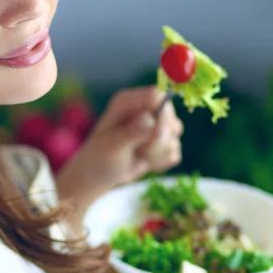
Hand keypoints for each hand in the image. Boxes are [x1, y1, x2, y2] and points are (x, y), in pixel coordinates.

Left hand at [55, 86, 182, 234]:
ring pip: (174, 134)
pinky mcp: (161, 142)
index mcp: (128, 101)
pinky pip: (174, 150)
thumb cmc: (99, 157)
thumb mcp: (113, 145)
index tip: (155, 132)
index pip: (158, 95)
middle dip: (159, 138)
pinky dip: (161, 161)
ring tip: (139, 155)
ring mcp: (154, 124)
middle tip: (140, 149)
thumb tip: (152, 119)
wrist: (98, 177)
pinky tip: (145, 162)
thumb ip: (134, 132)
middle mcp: (143, 109)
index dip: (162, 114)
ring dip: (159, 151)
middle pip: (170, 115)